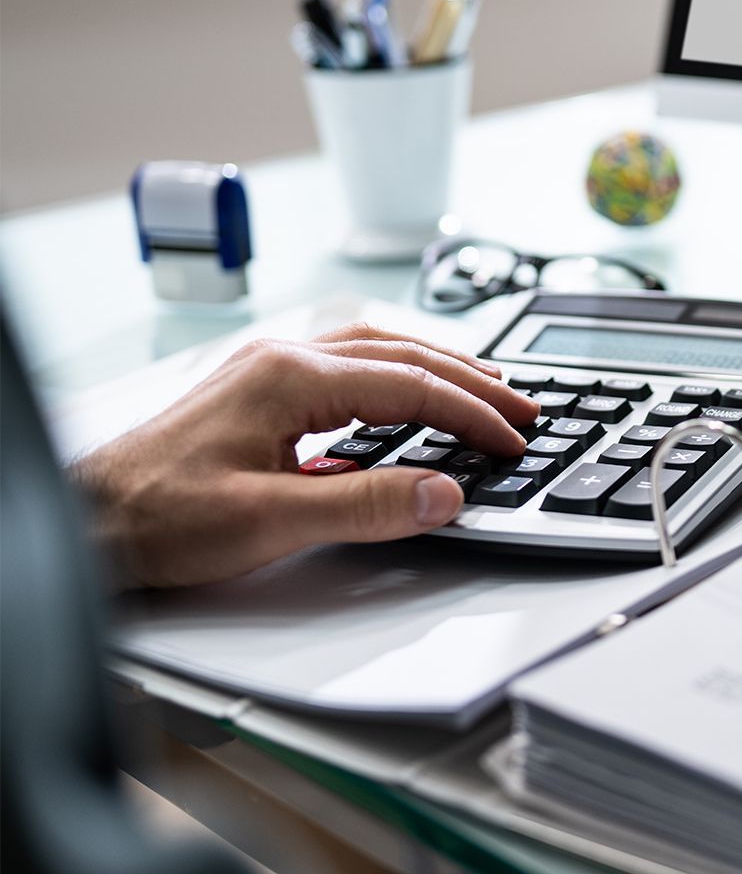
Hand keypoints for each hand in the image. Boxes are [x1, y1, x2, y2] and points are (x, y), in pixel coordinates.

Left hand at [71, 323, 538, 587]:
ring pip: (376, 352)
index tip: (514, 440)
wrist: (84, 520)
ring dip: (438, 370)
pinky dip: (398, 377)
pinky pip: (348, 366)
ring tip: (485, 391)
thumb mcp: (269, 521)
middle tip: (525, 408)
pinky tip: (409, 399)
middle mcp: (282, 360)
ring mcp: (268, 372)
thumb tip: (444, 492)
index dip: (472, 415)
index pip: (411, 386)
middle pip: (403, 355)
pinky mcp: (258, 393)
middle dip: (472, 382)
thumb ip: (365, 505)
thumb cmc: (155, 518)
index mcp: (290, 377)